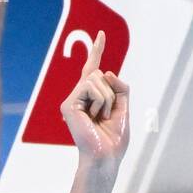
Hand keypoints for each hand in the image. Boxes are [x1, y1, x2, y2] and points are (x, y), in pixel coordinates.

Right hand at [59, 30, 129, 167]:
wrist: (105, 157)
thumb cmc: (114, 139)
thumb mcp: (124, 109)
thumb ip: (120, 87)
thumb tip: (107, 71)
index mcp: (91, 98)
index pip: (94, 70)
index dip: (97, 51)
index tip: (100, 35)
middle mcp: (80, 97)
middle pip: (101, 74)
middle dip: (111, 93)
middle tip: (106, 116)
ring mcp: (73, 100)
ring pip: (97, 79)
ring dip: (107, 98)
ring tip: (101, 117)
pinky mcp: (69, 104)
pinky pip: (91, 86)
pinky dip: (100, 100)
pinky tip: (94, 116)